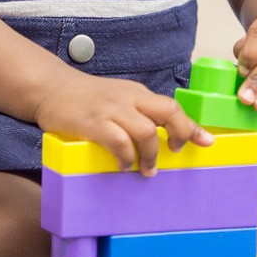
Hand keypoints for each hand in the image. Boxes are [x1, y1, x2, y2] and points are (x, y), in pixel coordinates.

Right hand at [36, 72, 212, 176]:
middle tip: (174, 153)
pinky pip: (119, 141)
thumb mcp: (118, 100)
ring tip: (146, 169)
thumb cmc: (85, 99)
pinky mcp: (92, 122)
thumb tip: (165, 135)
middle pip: (167, 111)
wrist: (51, 88)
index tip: (206, 142)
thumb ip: (140, 113)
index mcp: (136, 93)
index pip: (172, 106)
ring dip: (150, 155)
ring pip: (146, 130)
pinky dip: (126, 157)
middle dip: (180, 134)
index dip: (191, 127)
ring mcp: (110, 109)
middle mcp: (128, 98)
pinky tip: (123, 164)